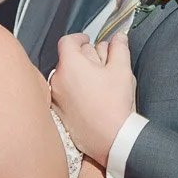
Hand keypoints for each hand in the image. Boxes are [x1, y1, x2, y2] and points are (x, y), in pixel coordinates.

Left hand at [49, 32, 135, 166]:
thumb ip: (119, 48)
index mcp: (70, 65)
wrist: (110, 139)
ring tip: (99, 84)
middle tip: (102, 63)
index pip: (67, 41)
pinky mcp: (58, 113)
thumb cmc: (114, 105)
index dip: (79, 38)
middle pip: (68, 59)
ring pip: (66, 77)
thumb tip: (118, 37)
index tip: (88, 40)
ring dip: (79, 75)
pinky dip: (75, 91)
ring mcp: (56, 98)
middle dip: (84, 57)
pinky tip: (91, 99)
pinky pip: (64, 94)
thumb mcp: (122, 70)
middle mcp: (57, 80)